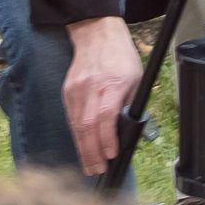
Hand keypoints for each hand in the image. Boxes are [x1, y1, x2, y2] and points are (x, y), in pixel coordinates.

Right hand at [63, 15, 141, 175]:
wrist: (96, 34)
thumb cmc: (120, 56)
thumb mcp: (136, 78)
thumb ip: (130, 104)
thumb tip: (127, 131)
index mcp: (112, 83)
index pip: (105, 116)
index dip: (107, 138)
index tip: (111, 154)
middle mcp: (91, 87)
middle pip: (87, 126)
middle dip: (92, 152)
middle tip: (97, 170)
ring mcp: (76, 89)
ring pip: (76, 125)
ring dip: (83, 149)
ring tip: (89, 166)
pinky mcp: (67, 91)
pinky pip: (71, 118)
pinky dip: (76, 136)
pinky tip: (82, 148)